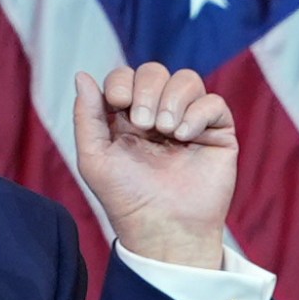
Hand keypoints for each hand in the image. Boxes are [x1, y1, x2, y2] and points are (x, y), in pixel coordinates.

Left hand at [72, 63, 236, 269]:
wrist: (163, 228)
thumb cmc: (126, 198)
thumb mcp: (94, 157)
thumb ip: (86, 115)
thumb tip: (82, 75)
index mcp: (127, 118)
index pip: (125, 76)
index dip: (121, 82)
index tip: (118, 103)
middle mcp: (158, 115)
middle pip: (155, 71)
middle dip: (146, 90)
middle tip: (144, 124)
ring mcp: (189, 122)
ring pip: (187, 79)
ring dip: (172, 99)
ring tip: (166, 131)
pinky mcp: (216, 133)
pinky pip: (213, 102)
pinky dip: (197, 113)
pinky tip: (185, 137)